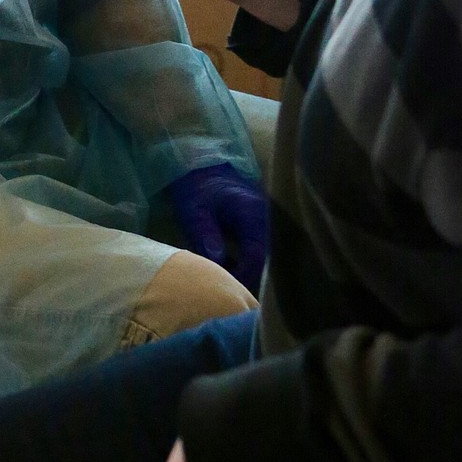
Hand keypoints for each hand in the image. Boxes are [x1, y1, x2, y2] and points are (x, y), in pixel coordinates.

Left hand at [167, 163, 267, 292]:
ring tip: (230, 288)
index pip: (257, 254)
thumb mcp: (193, 209)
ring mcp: (266, 223)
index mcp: (251, 213)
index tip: (227, 290)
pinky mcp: (261, 227)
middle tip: (230, 295)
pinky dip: (250, 265)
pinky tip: (233, 274)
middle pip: (268, 259)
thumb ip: (205, 234)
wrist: (201, 167)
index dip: (244, 276)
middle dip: (250, 280)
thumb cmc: (195, 187)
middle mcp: (266, 219)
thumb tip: (216, 263)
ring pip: (267, 257)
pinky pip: (262, 252)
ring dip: (251, 274)